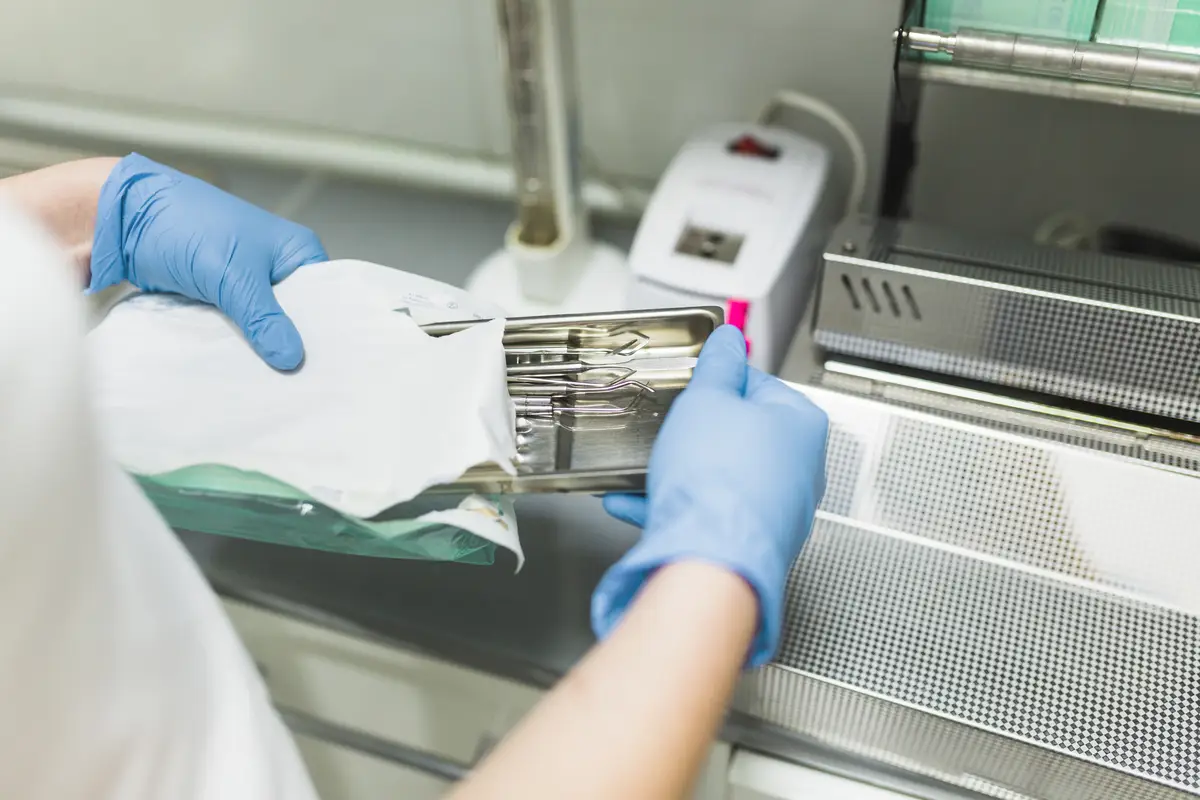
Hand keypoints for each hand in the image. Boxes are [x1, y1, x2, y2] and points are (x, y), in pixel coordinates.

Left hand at [88, 154, 326, 369]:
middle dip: (292, 347)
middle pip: (296, 319)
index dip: (328, 334)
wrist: (120, 217)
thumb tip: (293, 361)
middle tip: (301, 388)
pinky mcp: (218, 300)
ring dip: (260, 351)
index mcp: (296, 252)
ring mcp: (246, 285)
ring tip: (273, 389)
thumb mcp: (233, 275)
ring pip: (263, 328)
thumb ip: (263, 318)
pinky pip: (236, 331)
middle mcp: (277, 269)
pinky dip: (234, 348)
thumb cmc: (186, 227)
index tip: (331, 370)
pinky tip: (241, 374)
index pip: (327, 300)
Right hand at [592, 325, 827, 666]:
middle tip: (665, 426)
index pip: (757, 383)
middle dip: (695, 431)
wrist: (710, 560)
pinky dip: (674, 505)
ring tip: (643, 467)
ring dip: (679, 471)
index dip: (715, 381)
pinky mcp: (750, 543)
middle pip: (739, 434)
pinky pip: (709, 514)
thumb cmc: (718, 479)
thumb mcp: (707, 399)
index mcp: (801, 424)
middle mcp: (800, 469)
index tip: (691, 384)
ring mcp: (778, 510)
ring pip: (721, 478)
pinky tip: (633, 502)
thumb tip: (729, 338)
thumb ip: (717, 365)